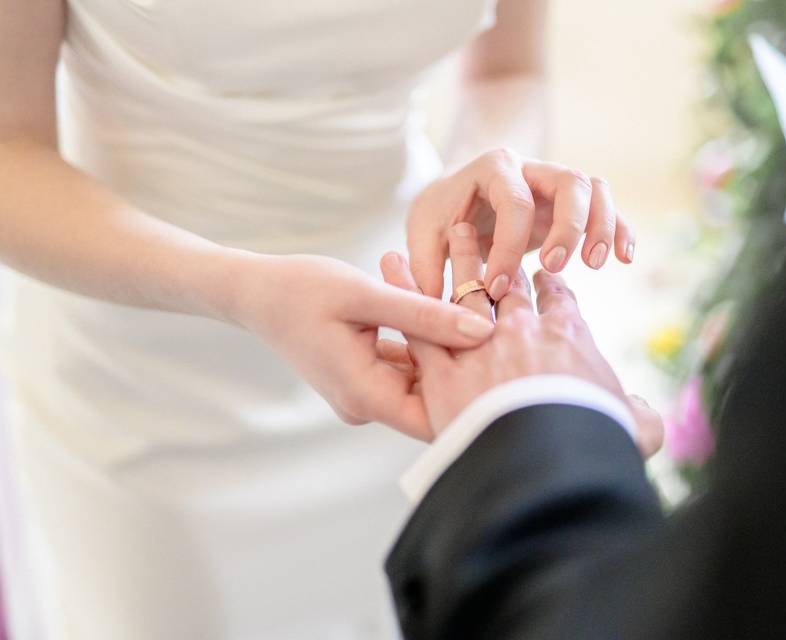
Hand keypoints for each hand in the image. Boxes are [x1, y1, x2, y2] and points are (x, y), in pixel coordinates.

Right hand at [229, 252, 495, 439]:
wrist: (256, 293)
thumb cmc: (302, 289)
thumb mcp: (367, 296)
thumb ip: (424, 314)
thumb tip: (484, 330)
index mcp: (367, 396)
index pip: (438, 420)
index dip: (477, 400)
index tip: (509, 369)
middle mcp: (367, 406)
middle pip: (434, 401)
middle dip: (468, 371)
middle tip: (506, 335)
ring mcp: (366, 395)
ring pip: (424, 382)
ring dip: (449, 354)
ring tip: (483, 318)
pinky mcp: (367, 379)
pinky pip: (408, 370)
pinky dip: (427, 346)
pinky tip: (446, 315)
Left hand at [381, 223, 662, 456]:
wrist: (545, 462)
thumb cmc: (593, 443)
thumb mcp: (634, 430)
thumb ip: (640, 416)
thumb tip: (646, 414)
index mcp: (567, 337)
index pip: (560, 300)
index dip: (553, 286)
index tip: (547, 275)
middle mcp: (522, 331)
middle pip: (510, 286)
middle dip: (502, 261)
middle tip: (491, 239)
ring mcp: (479, 344)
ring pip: (466, 291)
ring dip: (461, 260)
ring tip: (456, 232)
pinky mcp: (441, 370)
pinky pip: (418, 323)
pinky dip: (405, 290)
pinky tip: (394, 264)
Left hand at [407, 149, 636, 300]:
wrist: (459, 196)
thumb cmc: (441, 215)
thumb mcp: (423, 233)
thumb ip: (424, 267)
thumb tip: (435, 313)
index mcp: (493, 168)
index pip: (513, 202)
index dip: (508, 246)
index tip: (495, 287)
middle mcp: (531, 168)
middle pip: (569, 182)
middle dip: (569, 227)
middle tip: (554, 267)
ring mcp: (556, 183)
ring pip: (595, 190)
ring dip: (601, 226)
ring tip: (593, 265)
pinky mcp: (573, 204)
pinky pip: (607, 207)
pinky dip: (620, 229)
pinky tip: (625, 259)